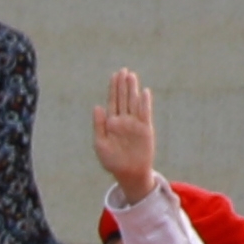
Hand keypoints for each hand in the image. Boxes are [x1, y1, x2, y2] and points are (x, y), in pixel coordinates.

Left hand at [91, 66, 159, 200]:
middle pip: (123, 98)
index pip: (113, 101)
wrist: (128, 172)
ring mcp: (135, 124)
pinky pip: (145, 113)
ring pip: (134, 102)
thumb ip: (99, 125)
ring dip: (133, 90)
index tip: (114, 75)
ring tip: (132, 76)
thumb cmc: (112, 161)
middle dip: (122, 85)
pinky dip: (144, 103)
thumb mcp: (100, 143)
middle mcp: (124, 120)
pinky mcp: (145, 129)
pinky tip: (144, 92)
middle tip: (123, 70)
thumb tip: (97, 106)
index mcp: (111, 123)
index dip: (113, 88)